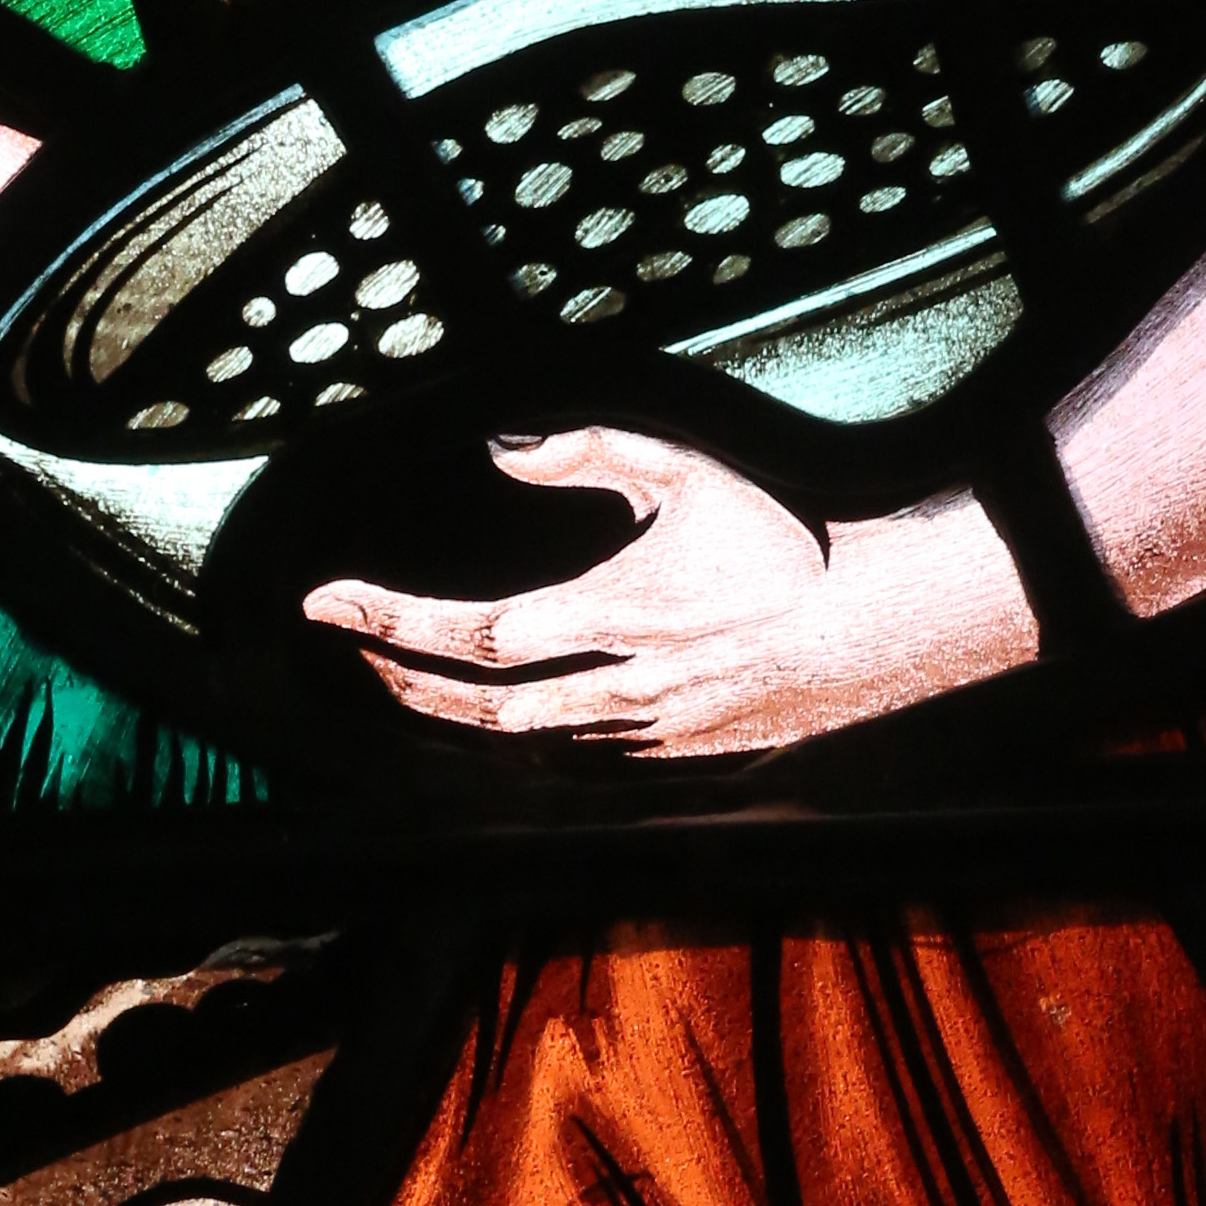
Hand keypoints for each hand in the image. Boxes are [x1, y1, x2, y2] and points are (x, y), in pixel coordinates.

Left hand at [303, 426, 1036, 759]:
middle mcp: (621, 690)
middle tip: (356, 649)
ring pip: (524, 745)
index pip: (475, 631)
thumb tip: (499, 447)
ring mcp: (647, 736)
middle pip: (480, 710)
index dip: (391, 621)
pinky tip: (508, 709)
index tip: (329, 602)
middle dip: (405, 680)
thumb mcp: (687, 470)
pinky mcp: (678, 758)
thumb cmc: (783, 538)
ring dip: (459, 712)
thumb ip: (588, 451)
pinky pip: (579, 755)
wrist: (875, 625)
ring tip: (414, 675)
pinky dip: (528, 735)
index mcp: (616, 616)